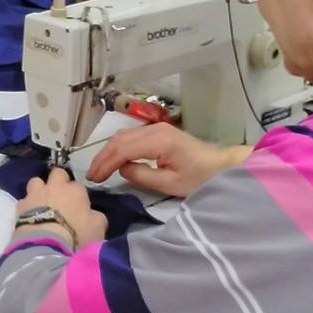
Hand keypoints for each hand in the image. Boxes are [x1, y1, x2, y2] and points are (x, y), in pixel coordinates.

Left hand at [14, 167, 106, 247]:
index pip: (77, 185)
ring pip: (35, 181)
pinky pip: (24, 201)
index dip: (77, 195)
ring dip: (39, 190)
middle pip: (56, 173)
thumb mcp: (98, 227)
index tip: (77, 207)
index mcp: (75, 190)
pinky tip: (30, 217)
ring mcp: (35, 195)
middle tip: (60, 196)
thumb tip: (91, 213)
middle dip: (58, 181)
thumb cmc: (76, 235)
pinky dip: (27, 207)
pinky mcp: (19, 207)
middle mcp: (54, 187)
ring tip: (41, 203)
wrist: (46, 246)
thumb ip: (95, 216)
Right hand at [86, 124, 249, 197]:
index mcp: (159, 141)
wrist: (220, 166)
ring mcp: (156, 128)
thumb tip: (122, 169)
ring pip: (123, 136)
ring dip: (108, 152)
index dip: (105, 164)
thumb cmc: (198, 178)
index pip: (122, 149)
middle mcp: (155, 129)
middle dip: (102, 157)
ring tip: (99, 170)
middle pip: (119, 140)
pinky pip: (131, 137)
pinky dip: (118, 148)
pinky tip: (113, 160)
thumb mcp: (169, 183)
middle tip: (92, 175)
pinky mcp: (157, 132)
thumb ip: (141, 175)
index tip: (94, 179)